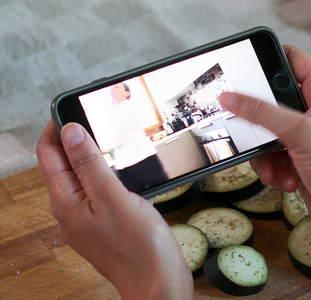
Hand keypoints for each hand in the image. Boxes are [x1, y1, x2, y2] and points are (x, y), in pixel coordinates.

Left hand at [36, 121, 191, 299]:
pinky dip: (106, 175)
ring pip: (82, 178)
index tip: (74, 108)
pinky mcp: (104, 224)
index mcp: (65, 203)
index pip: (49, 154)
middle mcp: (70, 211)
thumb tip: (70, 132)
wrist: (157, 281)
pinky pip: (97, 192)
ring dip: (93, 157)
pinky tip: (124, 171)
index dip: (56, 127)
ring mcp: (86, 219)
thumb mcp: (113, 197)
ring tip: (112, 141)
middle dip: (76, 140)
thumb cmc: (138, 246)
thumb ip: (90, 164)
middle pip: (63, 165)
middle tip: (97, 120)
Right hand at [219, 46, 310, 299]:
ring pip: (267, 131)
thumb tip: (230, 97)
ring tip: (274, 168)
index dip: (268, 60)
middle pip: (272, 100)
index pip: (292, 59)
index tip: (243, 71)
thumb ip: (263, 113)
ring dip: (265, 153)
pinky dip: (272, 167)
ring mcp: (306, 135)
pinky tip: (284, 179)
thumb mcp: (300, 134)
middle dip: (259, 121)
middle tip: (251, 131)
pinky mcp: (298, 156)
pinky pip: (271, 154)